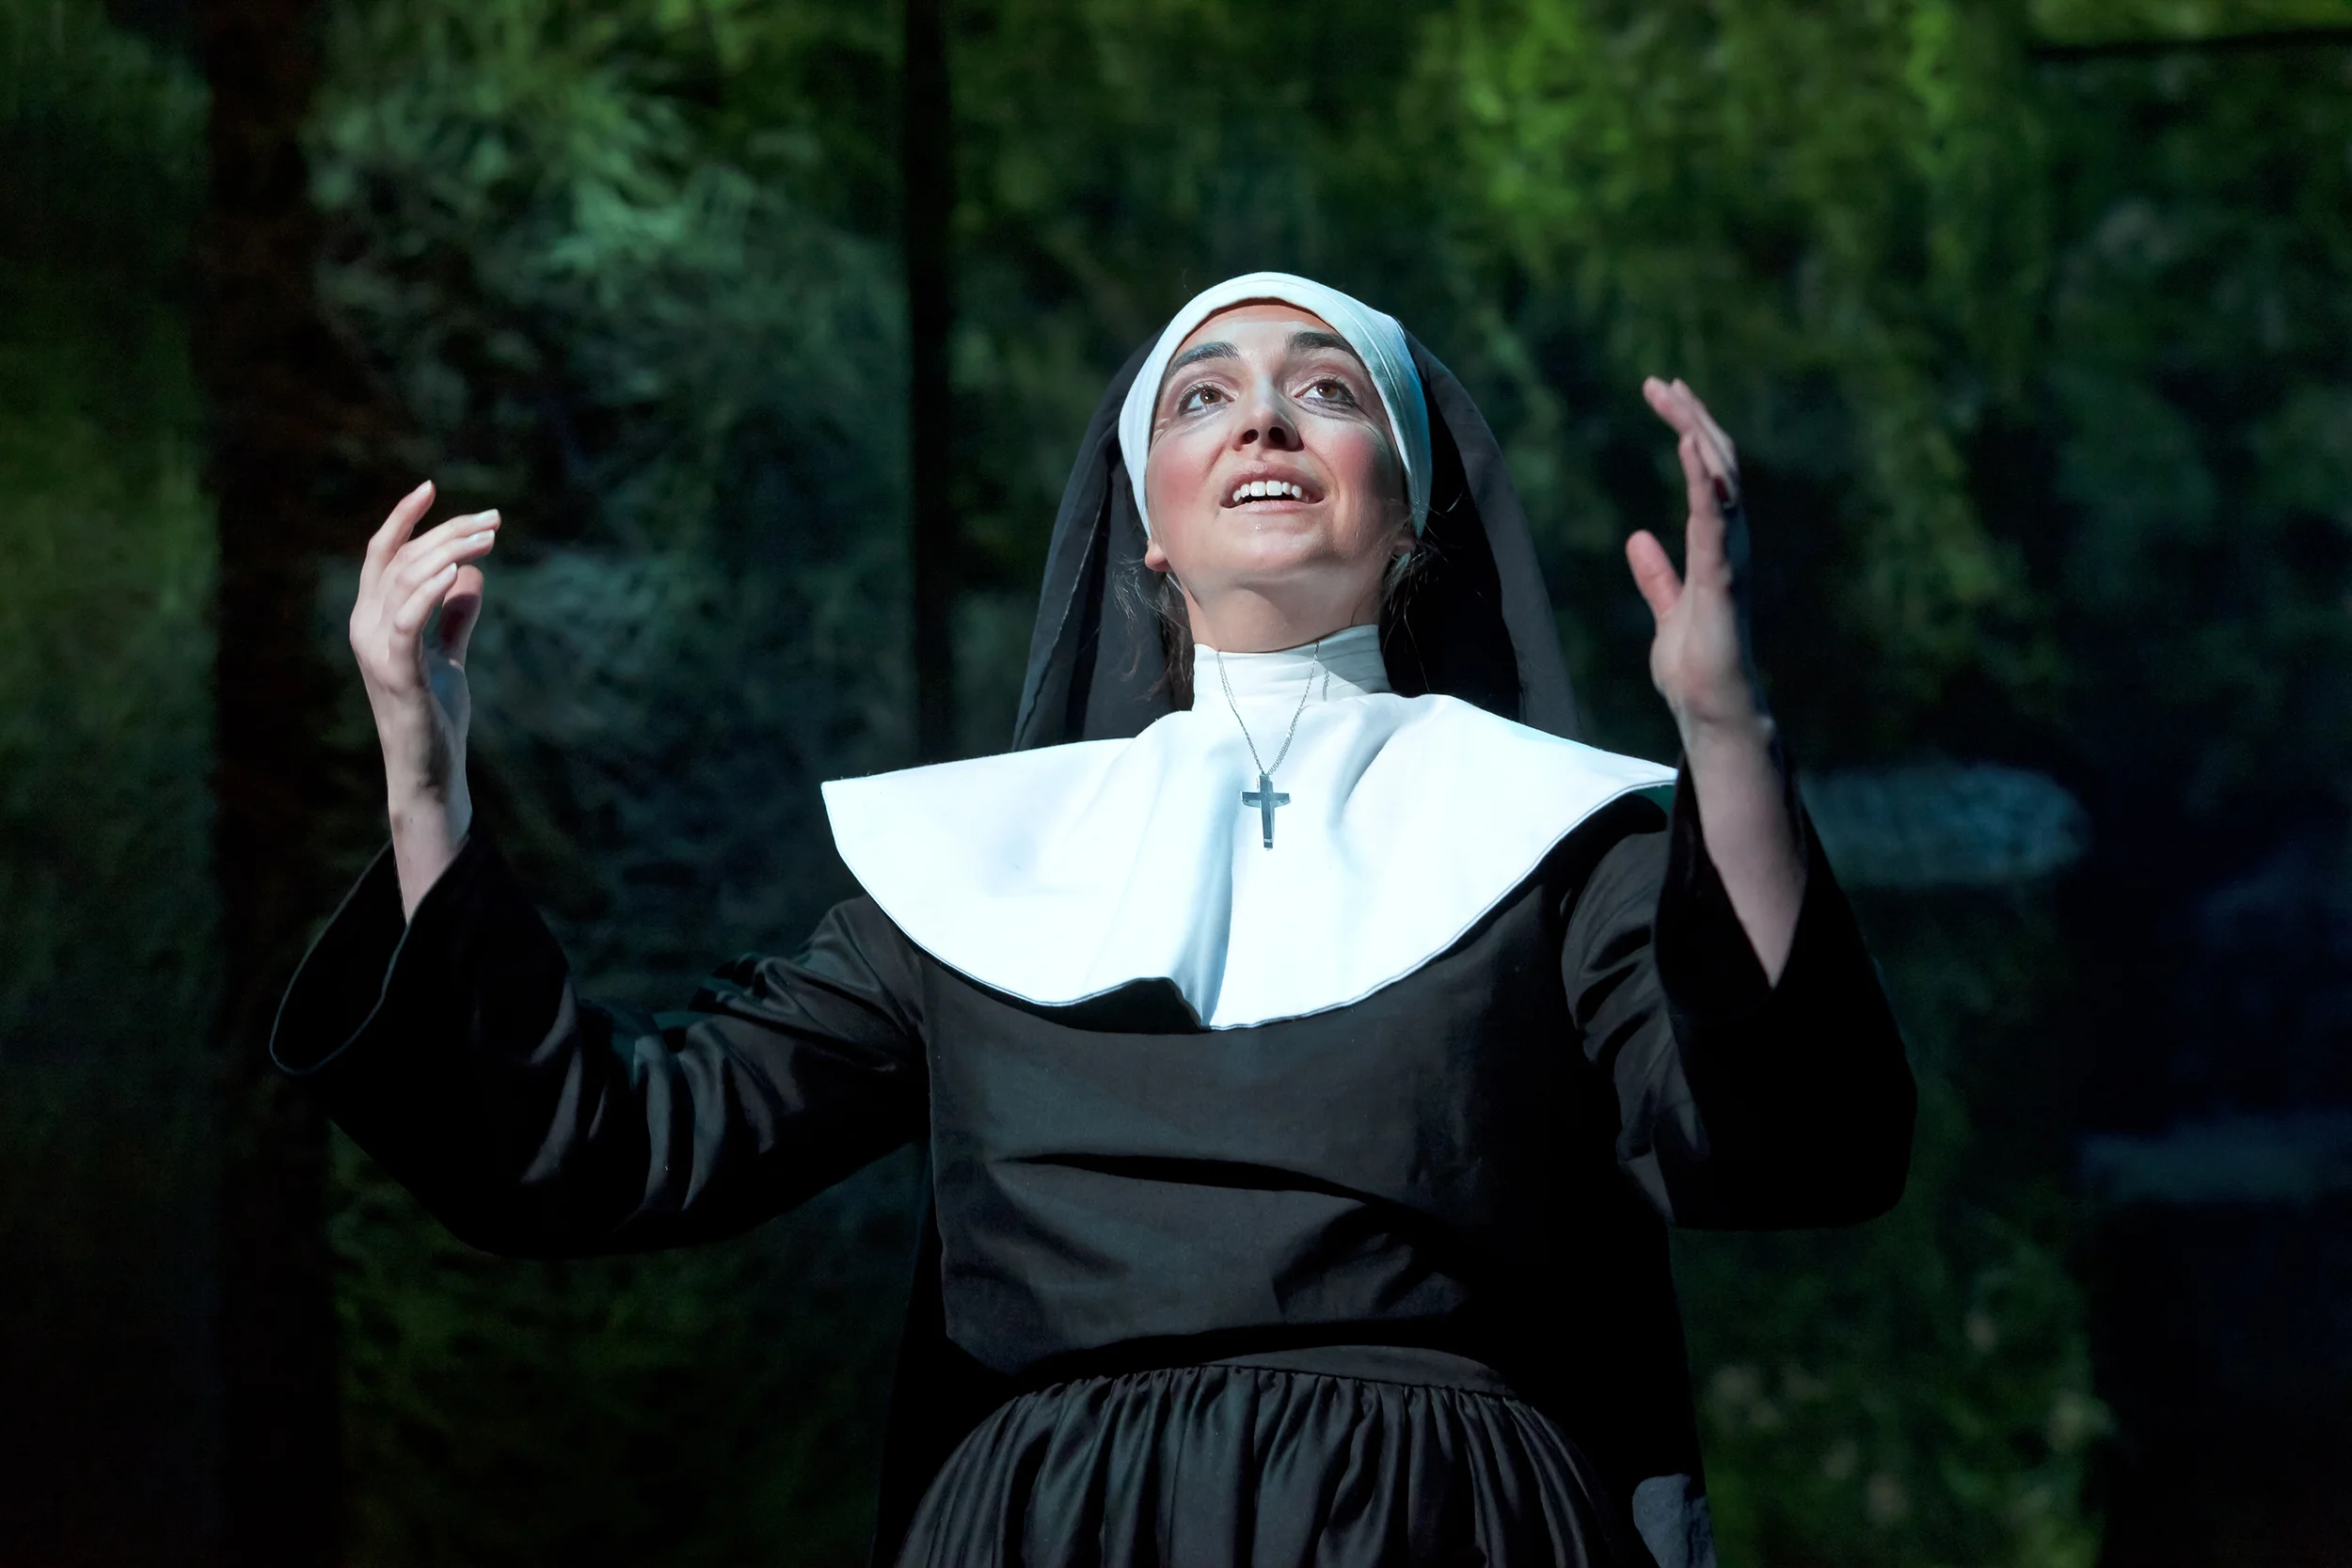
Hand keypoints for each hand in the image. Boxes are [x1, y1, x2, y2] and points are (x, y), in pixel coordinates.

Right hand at [348, 480, 497, 914]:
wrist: (431, 773)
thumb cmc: (437, 717)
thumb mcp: (449, 657)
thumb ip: (454, 617)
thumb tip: (470, 574)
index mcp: (373, 619)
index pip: (382, 554)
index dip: (403, 518)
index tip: (433, 488)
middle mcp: (365, 626)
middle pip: (402, 558)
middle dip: (447, 531)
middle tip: (494, 520)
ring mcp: (376, 649)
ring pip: (406, 580)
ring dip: (449, 551)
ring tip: (489, 536)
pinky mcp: (396, 672)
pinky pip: (407, 620)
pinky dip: (429, 590)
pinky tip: (458, 569)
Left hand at [1626, 379, 1804, 980]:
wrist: (1711, 710)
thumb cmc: (1695, 668)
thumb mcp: (1667, 609)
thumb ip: (1656, 575)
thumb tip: (1637, 539)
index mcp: (1715, 545)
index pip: (1703, 473)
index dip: (1687, 430)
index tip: (1664, 395)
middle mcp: (1729, 543)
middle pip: (1715, 464)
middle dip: (1690, 418)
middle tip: (1661, 381)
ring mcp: (1729, 558)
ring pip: (1722, 483)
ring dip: (1699, 439)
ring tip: (1676, 401)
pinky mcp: (1721, 580)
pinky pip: (1715, 523)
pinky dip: (1705, 484)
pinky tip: (1690, 450)